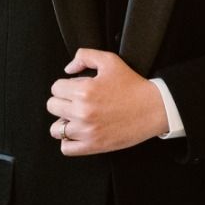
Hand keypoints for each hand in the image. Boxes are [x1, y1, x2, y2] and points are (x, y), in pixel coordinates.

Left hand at [47, 49, 168, 155]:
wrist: (153, 108)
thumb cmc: (133, 85)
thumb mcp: (109, 61)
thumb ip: (84, 56)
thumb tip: (68, 69)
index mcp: (84, 90)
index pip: (55, 88)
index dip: (65, 86)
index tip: (75, 89)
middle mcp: (82, 111)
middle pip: (52, 106)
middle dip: (62, 101)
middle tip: (76, 101)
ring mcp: (86, 131)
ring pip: (56, 129)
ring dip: (64, 122)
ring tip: (76, 118)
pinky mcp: (93, 145)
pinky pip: (66, 148)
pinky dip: (69, 141)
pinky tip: (79, 132)